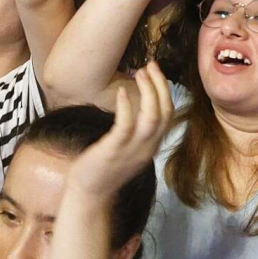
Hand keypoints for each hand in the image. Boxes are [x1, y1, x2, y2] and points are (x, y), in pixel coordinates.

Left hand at [65, 62, 174, 203]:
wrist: (89, 194)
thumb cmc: (104, 168)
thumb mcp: (127, 148)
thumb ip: (136, 131)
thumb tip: (134, 106)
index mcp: (151, 146)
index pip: (168, 114)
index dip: (165, 90)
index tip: (156, 72)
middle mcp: (147, 148)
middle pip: (165, 112)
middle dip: (160, 85)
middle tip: (151, 64)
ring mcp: (132, 150)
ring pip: (151, 117)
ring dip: (148, 91)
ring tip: (139, 72)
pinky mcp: (114, 150)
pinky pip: (126, 125)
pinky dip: (127, 106)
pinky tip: (122, 91)